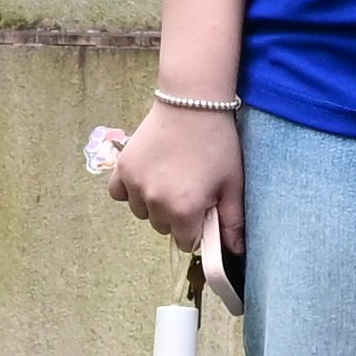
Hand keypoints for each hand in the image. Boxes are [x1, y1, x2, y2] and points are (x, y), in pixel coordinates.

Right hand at [101, 95, 239, 259]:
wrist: (193, 103)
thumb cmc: (217, 143)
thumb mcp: (233, 184)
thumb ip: (233, 222)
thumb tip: (236, 252)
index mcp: (185, 210)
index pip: (186, 242)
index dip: (197, 228)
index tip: (202, 209)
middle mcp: (156, 202)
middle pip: (163, 227)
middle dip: (177, 215)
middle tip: (189, 187)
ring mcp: (135, 185)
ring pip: (142, 212)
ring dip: (154, 203)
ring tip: (170, 177)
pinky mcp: (122, 169)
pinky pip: (119, 194)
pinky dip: (130, 190)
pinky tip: (147, 176)